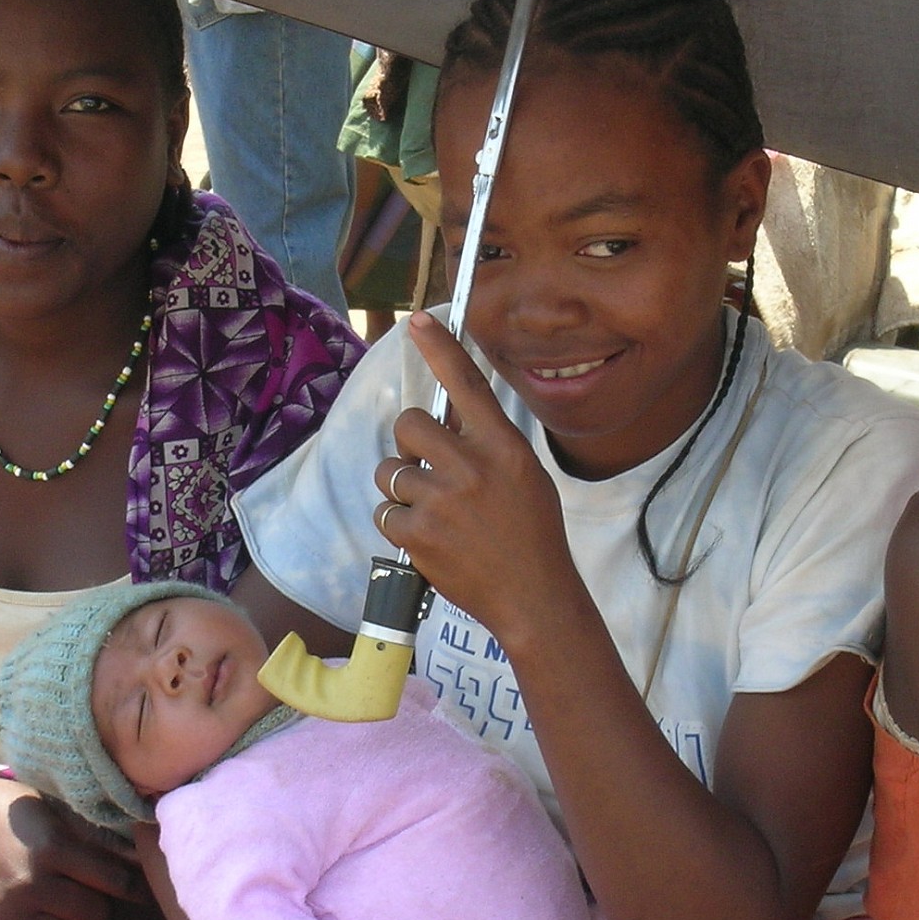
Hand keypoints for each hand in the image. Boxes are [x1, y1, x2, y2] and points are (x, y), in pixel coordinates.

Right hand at [0, 777, 147, 919]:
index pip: (114, 879)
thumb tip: (139, 856)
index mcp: (52, 847)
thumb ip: (90, 836)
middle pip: (96, 914)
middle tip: (92, 891)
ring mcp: (12, 915)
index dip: (133, 884)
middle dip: (101, 903)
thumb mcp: (49, 810)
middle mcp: (33, 885)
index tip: (141, 886)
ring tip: (67, 907)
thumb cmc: (0, 809)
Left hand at [374, 311, 582, 634]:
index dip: (440, 348)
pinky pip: (384, 512)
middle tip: (425, 467)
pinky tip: (426, 538)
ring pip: (388, 470)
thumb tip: (446, 418)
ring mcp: (441, 501)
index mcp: (503, 447)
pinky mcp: (417, 534)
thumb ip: (487, 446)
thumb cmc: (532, 535)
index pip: (466, 385)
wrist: (534, 597)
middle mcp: (470, 467)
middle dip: (408, 444)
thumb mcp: (525, 476)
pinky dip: (398, 524)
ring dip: (399, 487)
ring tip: (430, 511)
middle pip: (409, 424)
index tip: (418, 322)